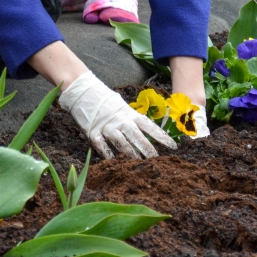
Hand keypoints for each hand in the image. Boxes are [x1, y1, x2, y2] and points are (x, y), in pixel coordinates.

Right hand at [59, 71, 176, 158]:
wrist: (84, 92)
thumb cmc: (106, 101)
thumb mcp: (123, 106)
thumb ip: (132, 119)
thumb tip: (147, 131)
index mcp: (129, 113)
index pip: (149, 126)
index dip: (161, 136)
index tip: (173, 146)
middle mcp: (120, 120)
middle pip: (136, 136)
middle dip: (147, 149)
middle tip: (156, 160)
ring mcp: (106, 126)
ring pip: (121, 142)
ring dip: (130, 153)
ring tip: (138, 164)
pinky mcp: (93, 131)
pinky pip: (101, 145)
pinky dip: (107, 153)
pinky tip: (113, 161)